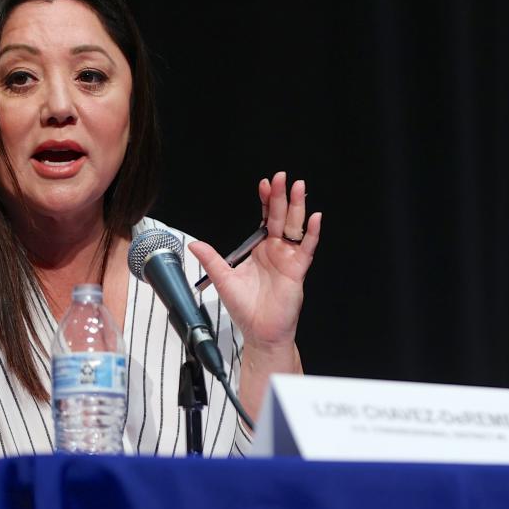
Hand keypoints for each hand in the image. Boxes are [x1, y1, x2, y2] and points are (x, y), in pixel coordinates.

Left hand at [188, 171, 321, 351]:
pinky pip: (306, 248)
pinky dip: (311, 234)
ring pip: (295, 227)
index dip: (265, 201)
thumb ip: (211, 259)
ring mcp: (288, 258)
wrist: (260, 332)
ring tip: (299, 187)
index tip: (263, 184)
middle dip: (281, 196)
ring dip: (298, 207)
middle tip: (281, 177)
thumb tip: (194, 244)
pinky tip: (315, 218)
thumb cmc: (245, 308)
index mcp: (259, 249)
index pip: (264, 218)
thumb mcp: (223, 279)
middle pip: (280, 217)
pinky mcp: (297, 270)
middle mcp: (276, 250)